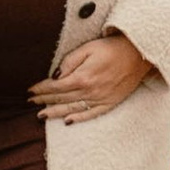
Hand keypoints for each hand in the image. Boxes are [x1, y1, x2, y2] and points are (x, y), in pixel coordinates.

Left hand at [32, 32, 154, 122]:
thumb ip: (70, 62)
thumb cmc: (112, 48)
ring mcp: (100, 99)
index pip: (55, 86)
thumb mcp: (87, 48)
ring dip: (55, 112)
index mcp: (82, 77)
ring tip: (41, 115)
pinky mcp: (110, 103)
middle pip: (61, 98)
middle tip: (30, 102)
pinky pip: (91, 114)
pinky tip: (67, 122)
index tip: (30, 90)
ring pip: (72, 109)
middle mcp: (90, 91)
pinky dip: (78, 119)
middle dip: (44, 100)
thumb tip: (55, 76)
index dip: (41, 89)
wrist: (139, 54)